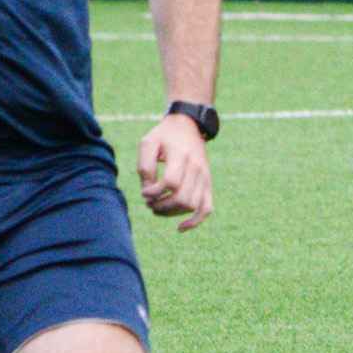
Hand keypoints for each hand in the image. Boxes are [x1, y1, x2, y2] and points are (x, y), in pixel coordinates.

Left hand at [136, 115, 213, 230]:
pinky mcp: (208, 183)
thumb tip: (148, 192)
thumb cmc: (164, 135)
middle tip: (149, 203)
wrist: (188, 125)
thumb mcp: (148, 144)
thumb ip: (145, 167)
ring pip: (191, 206)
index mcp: (181, 156)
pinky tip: (180, 228)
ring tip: (157, 207)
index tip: (144, 192)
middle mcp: (196, 167)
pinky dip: (195, 221)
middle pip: (181, 198)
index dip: (154, 192)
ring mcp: (204, 176)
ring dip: (171, 213)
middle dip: (161, 206)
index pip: (170, 183)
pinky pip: (207, 208)